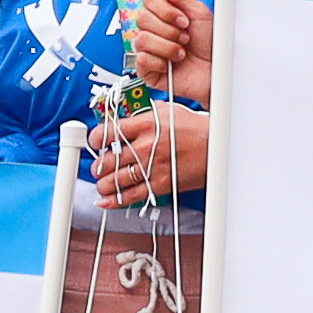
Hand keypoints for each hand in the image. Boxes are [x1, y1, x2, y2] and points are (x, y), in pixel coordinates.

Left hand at [84, 102, 207, 204]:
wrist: (217, 147)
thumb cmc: (196, 128)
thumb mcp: (169, 111)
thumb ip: (145, 114)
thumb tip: (128, 117)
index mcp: (145, 124)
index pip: (107, 132)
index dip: (95, 140)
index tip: (95, 143)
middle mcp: (145, 146)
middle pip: (107, 160)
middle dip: (98, 165)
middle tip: (99, 166)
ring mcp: (151, 167)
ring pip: (114, 180)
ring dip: (103, 184)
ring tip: (103, 183)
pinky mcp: (159, 184)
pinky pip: (129, 196)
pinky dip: (113, 201)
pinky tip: (105, 201)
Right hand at [121, 0, 211, 97]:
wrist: (216, 72)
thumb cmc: (211, 45)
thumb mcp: (198, 13)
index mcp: (164, 14)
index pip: (148, 1)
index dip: (165, 10)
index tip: (184, 19)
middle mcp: (155, 30)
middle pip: (142, 18)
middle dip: (169, 29)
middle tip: (185, 37)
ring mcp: (149, 49)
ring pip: (141, 39)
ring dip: (168, 47)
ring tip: (182, 53)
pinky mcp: (147, 69)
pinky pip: (141, 59)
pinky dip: (160, 62)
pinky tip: (171, 65)